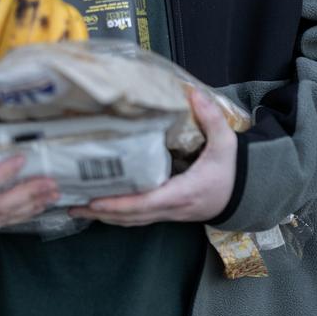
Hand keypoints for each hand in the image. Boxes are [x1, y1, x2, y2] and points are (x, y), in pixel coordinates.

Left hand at [69, 88, 237, 226]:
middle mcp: (170, 208)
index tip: (94, 200)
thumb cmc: (232, 170)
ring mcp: (168, 212)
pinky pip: (137, 216)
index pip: (144, 203)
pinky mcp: (166, 210)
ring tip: (77, 207)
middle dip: (100, 212)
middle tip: (71, 205)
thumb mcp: (226, 143)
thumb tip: (194, 94)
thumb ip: (211, 118)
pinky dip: (117, 214)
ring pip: (131, 220)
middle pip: (130, 216)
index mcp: (181, 192)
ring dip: (104, 217)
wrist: (246, 194)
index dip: (118, 204)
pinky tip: (100, 207)